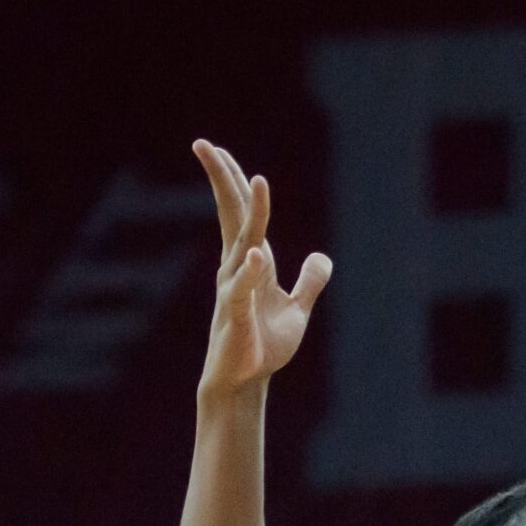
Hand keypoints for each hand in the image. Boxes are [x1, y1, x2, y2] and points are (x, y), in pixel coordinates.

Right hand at [194, 140, 330, 397]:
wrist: (245, 381)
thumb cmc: (264, 346)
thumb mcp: (297, 310)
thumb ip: (309, 282)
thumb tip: (322, 257)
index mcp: (250, 263)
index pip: (240, 215)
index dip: (233, 184)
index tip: (218, 151)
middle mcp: (236, 269)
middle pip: (231, 216)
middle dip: (221, 180)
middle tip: (203, 144)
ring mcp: (234, 290)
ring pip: (242, 243)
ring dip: (252, 214)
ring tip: (256, 181)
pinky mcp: (236, 316)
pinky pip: (242, 289)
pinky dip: (251, 272)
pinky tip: (258, 254)